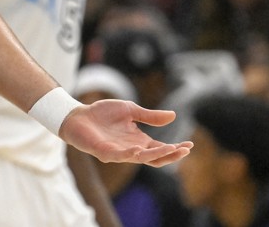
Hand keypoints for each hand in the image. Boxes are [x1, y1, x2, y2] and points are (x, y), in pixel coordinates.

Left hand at [58, 99, 192, 167]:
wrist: (79, 115)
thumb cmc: (102, 113)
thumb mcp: (131, 110)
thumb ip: (150, 116)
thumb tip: (174, 116)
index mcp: (139, 140)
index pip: (161, 147)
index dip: (175, 148)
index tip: (190, 145)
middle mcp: (131, 149)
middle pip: (155, 157)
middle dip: (171, 155)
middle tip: (185, 150)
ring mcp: (119, 152)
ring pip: (141, 158)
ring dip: (156, 155)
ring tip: (171, 149)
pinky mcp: (105, 152)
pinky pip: (120, 156)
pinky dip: (131, 154)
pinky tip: (140, 149)